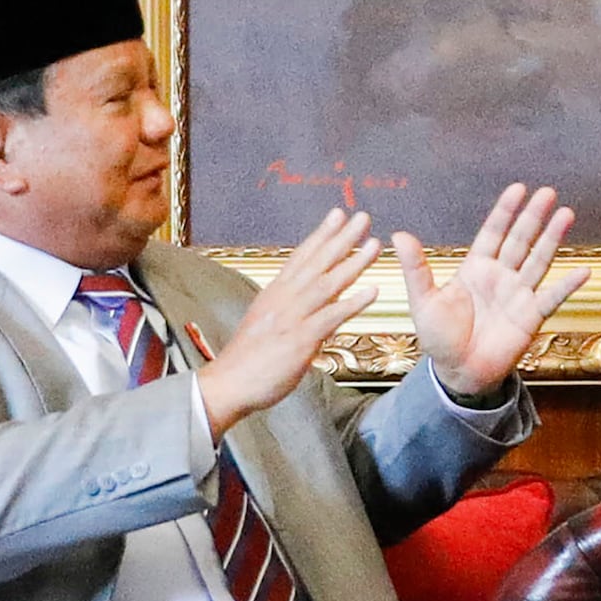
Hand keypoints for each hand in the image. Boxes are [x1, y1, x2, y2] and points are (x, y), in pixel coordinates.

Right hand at [191, 210, 378, 440]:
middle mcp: (283, 300)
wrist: (226, 385)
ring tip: (374, 245)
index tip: (337, 214)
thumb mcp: (265, 324)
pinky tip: (372, 291)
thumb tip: (309, 303)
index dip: (321, 234)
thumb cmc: (247, 361)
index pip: (301, 257)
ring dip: (353, 263)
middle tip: (362, 216)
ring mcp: (291, 318)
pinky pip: (330, 317)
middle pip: (316, 262)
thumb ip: (288, 309)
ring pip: (326, 284)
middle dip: (341, 238)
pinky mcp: (299, 340)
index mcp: (274, 294)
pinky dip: (352, 303)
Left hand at [405, 182, 590, 406]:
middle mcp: (501, 277)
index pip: (493, 233)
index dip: (505, 211)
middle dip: (533, 217)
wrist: (457, 373)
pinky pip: (552, 297)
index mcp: (475, 269)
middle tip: (547, 193)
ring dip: (552, 239)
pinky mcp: (531, 317)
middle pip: (521, 240)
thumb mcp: (423, 301)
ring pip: (539, 261)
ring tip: (566, 215)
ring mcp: (518, 295)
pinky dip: (568, 285)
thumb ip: (416, 268)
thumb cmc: (439, 339)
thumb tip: (399, 235)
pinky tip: (583, 271)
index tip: (518, 189)